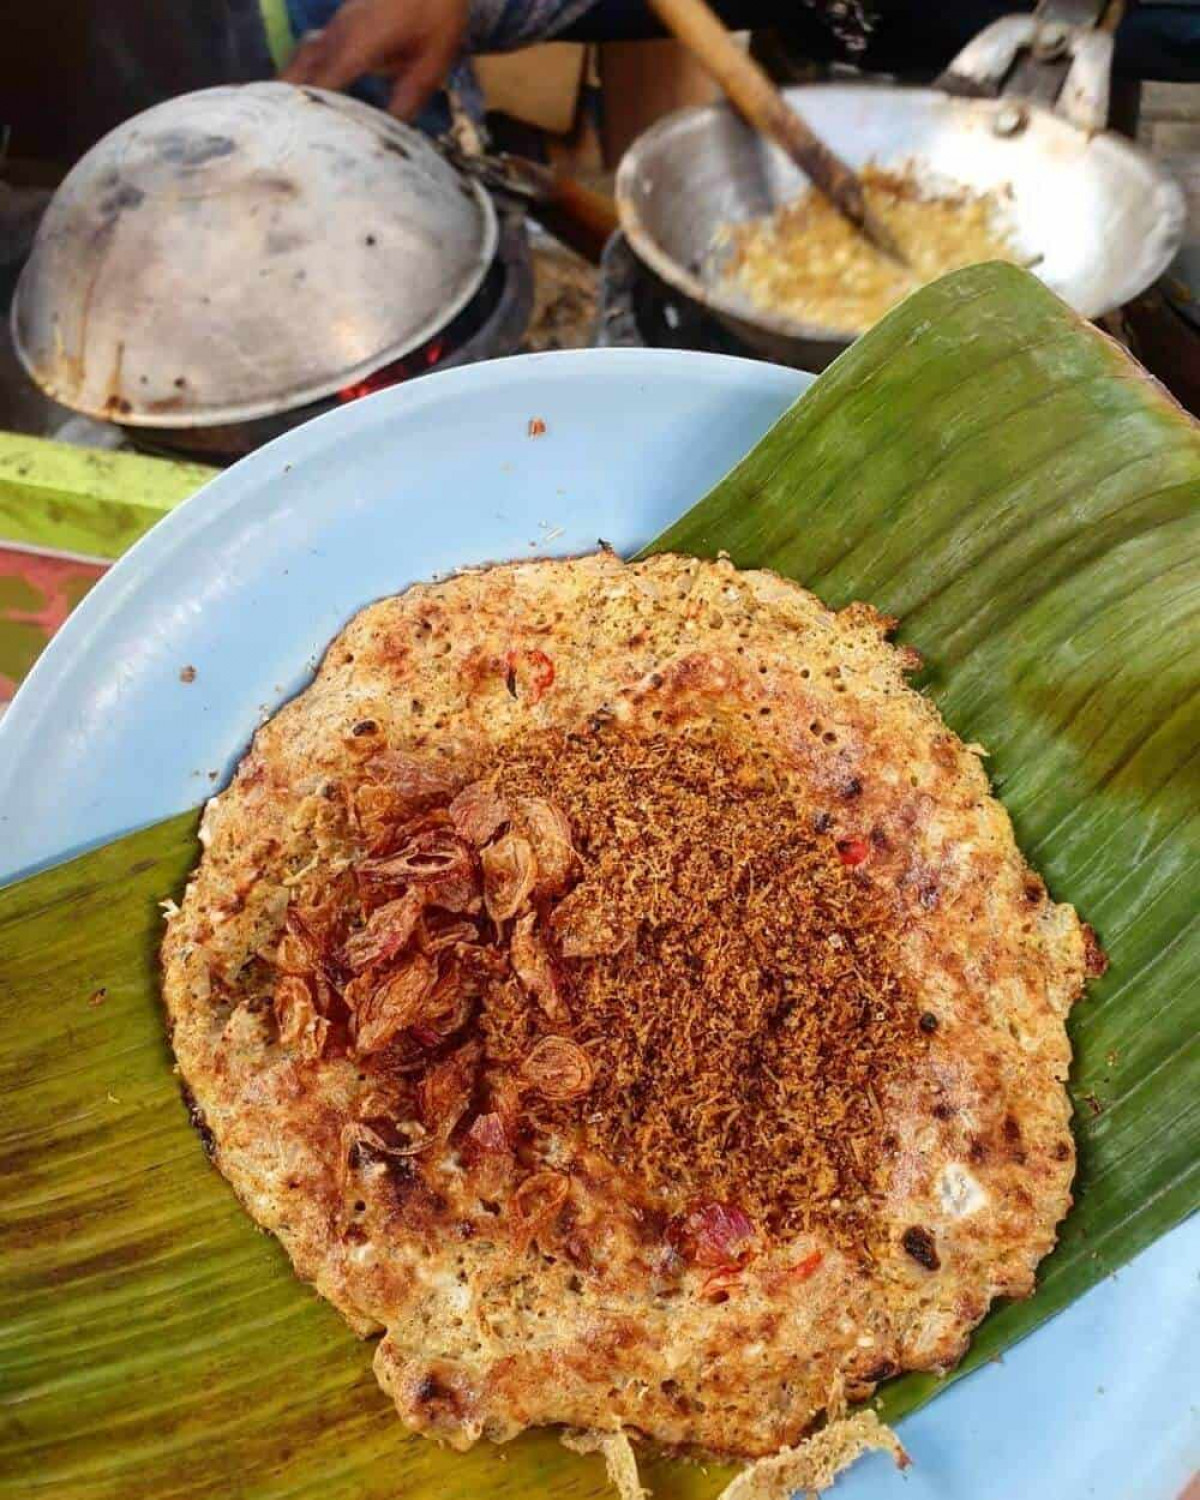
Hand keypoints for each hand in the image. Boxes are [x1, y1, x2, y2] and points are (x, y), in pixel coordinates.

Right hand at [281, 0, 468, 119]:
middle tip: (275, 130)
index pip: (326, 80)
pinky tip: (298, 88)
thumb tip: (390, 132)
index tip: (299, 135)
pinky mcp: (343, 22)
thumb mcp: (432, 64)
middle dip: (288, 97)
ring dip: (290, 81)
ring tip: (277, 113)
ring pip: (303, 53)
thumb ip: (408, 98)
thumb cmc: (438, 14)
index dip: (310, 107)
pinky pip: (313, 48)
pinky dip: (302, 69)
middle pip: (304, 66)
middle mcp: (342, 31)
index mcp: (362, 42)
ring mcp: (340, 23)